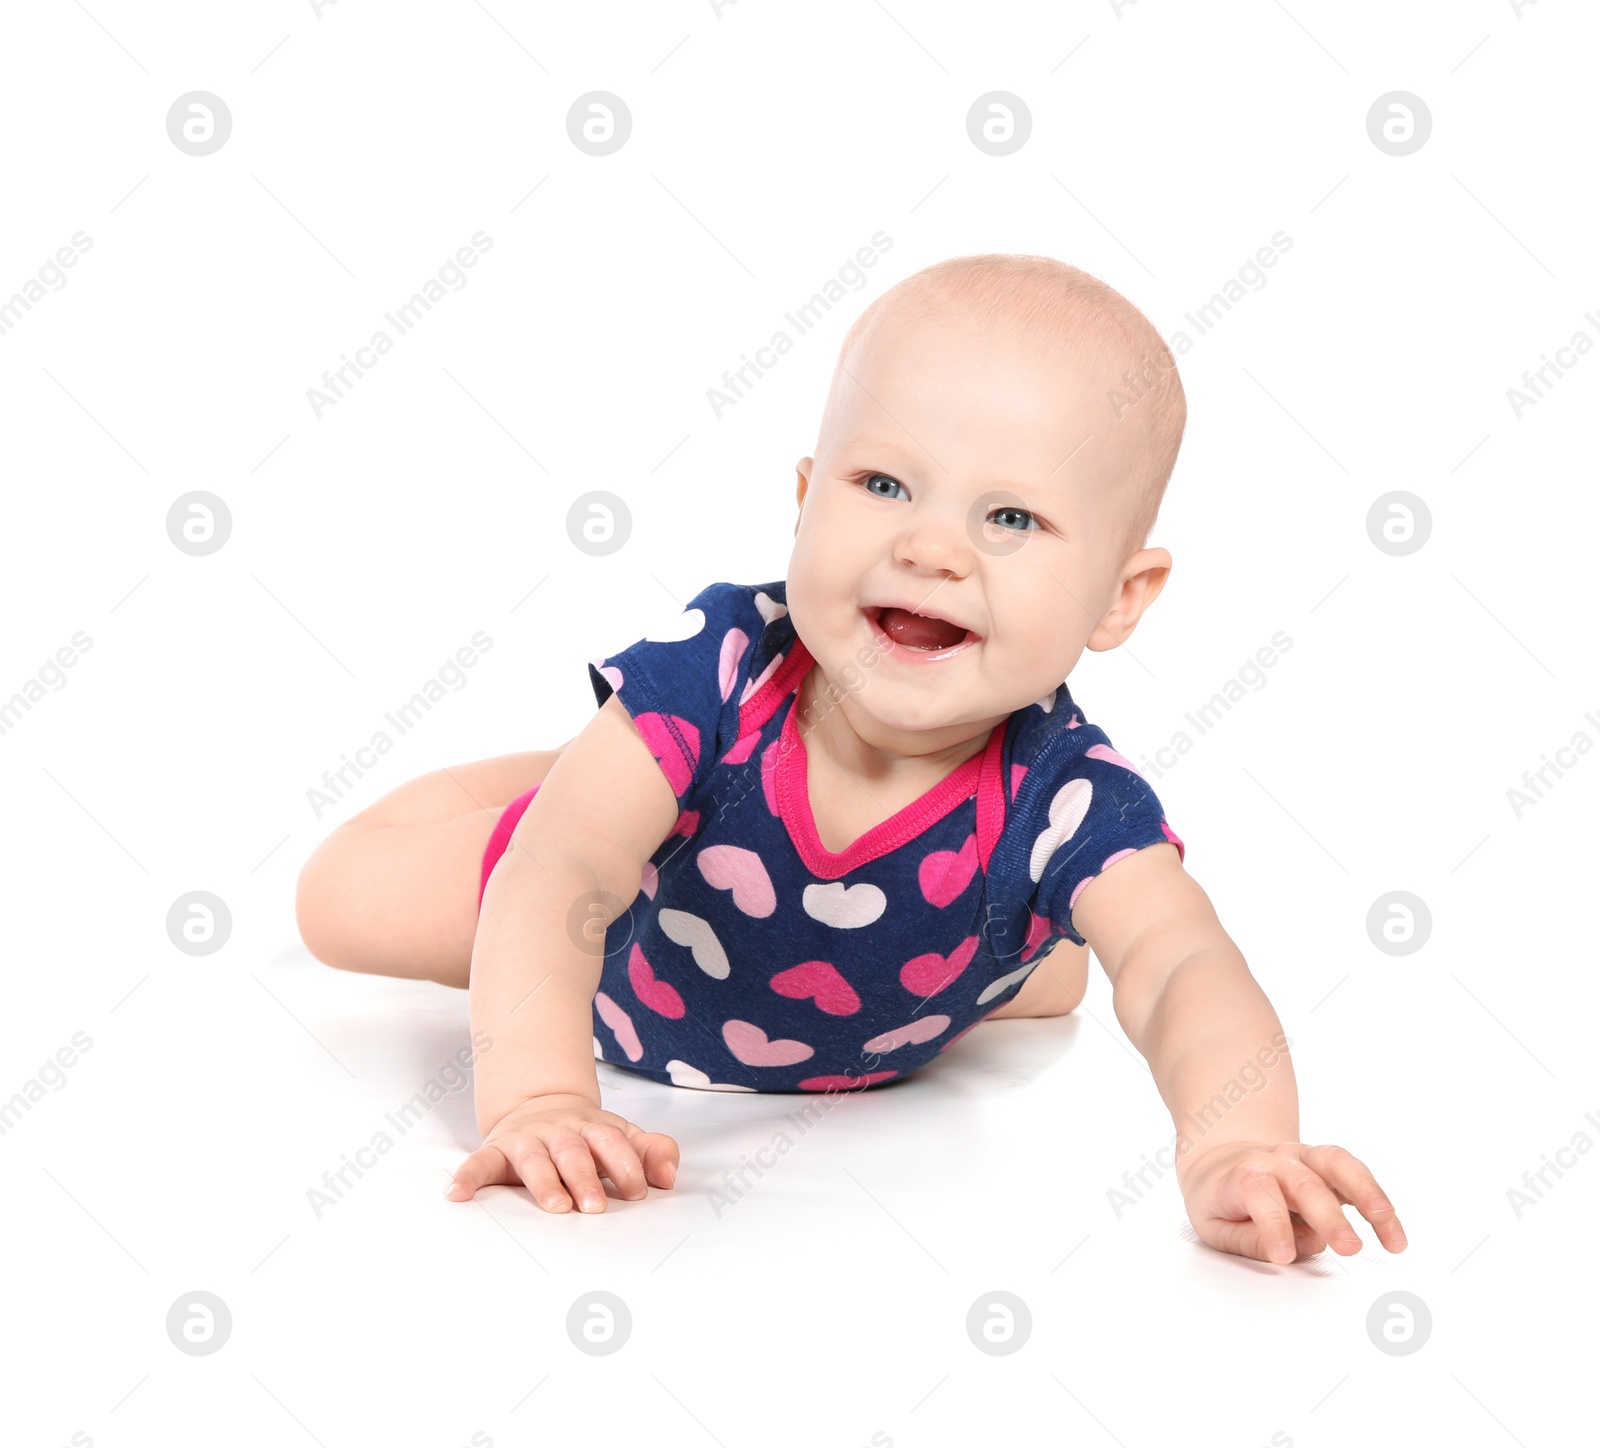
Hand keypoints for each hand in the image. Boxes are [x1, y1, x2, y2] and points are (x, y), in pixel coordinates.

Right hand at [445, 1093, 678, 1212]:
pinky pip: (479, 1162)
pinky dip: (468, 1176)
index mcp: (594, 1127)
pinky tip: (457, 1195)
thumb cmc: (587, 1135)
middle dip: (586, 1177)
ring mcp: (527, 1139)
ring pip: (534, 1157)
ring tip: (555, 1207)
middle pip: (574, 1150)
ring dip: (544, 1181)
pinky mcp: (496, 1151)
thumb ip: (652, 1151)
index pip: (613, 1141)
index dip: (626, 1165)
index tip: (636, 1192)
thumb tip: (669, 1177)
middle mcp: (560, 1130)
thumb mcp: (623, 1137)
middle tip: (595, 1208)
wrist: (539, 1104)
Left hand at [1177, 1141, 1406, 1263]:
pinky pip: (1355, 1173)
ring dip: (1369, 1198)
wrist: (1223, 1159)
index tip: (1283, 1255)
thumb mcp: (1213, 1225)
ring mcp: (1304, 1158)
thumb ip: (1246, 1240)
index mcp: (1241, 1175)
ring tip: (1393, 1238)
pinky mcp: (1327, 1164)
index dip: (1271, 1223)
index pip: (1257, 1193)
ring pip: (1339, 1165)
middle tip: (1350, 1249)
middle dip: (1329, 1215)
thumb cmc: (1221, 1198)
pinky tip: (1393, 1230)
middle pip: (1305, 1183)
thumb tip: (1287, 1250)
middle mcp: (1276, 1161)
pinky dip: (1377, 1199)